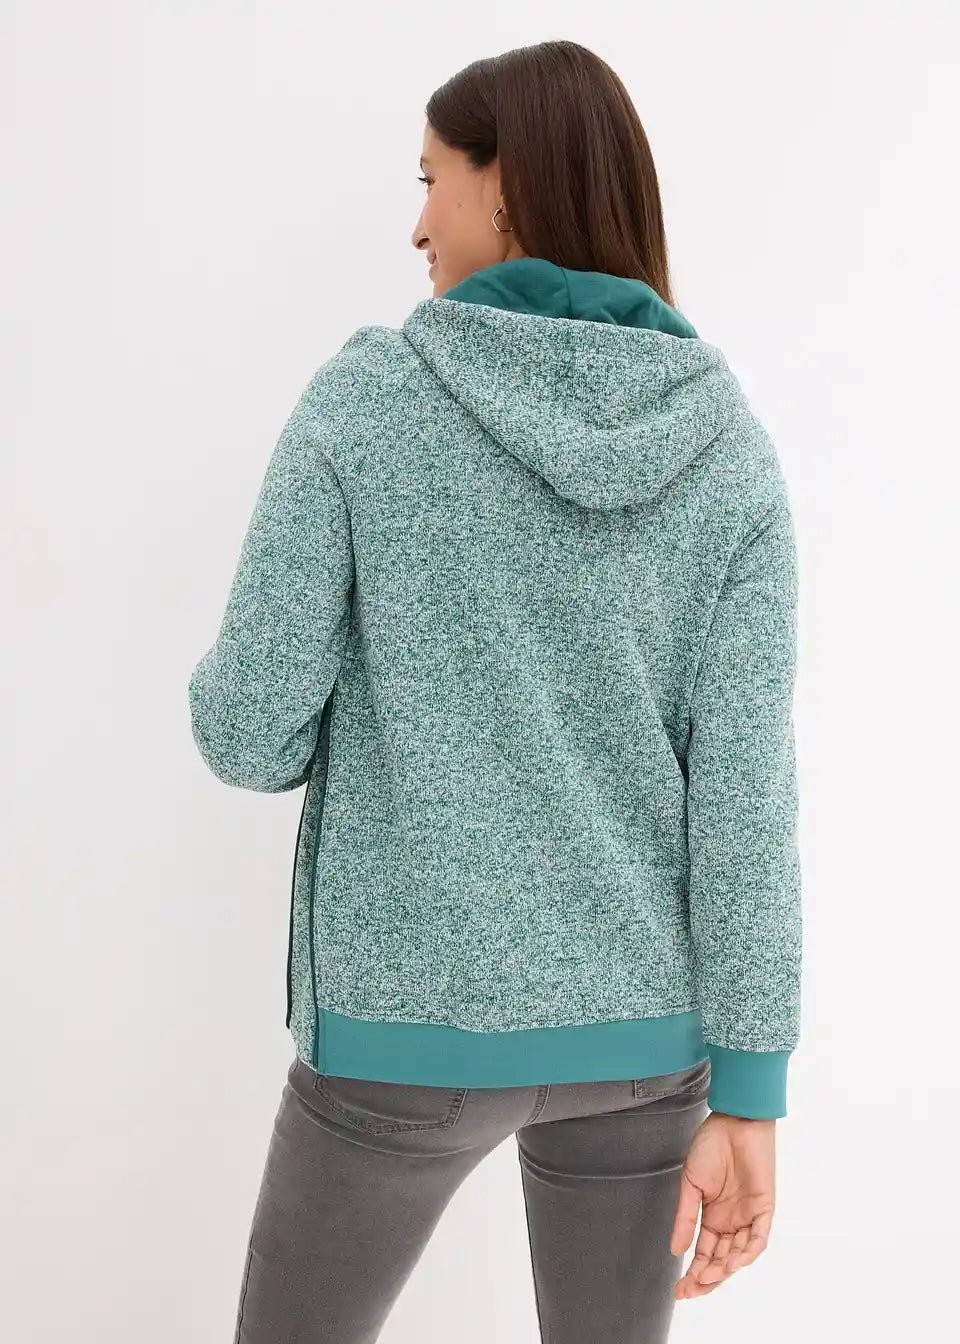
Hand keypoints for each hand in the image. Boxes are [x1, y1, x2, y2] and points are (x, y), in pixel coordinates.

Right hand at [670, 1111, 775, 1298]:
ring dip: (725, 1268)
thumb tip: (676, 1250)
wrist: (734, 1121)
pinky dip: (747, 1251)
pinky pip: (758, 1237)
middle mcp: (731, 1222)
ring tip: (708, 1277)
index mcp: (713, 1216)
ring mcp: (748, 1216)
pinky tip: (733, 1262)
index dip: (693, 1274)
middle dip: (706, 1279)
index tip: (678, 1290)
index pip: (704, 1254)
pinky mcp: (764, 1208)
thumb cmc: (712, 1146)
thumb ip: (685, 1217)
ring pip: (739, 1254)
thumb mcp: (691, 1184)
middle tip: (690, 1291)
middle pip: (721, 1260)